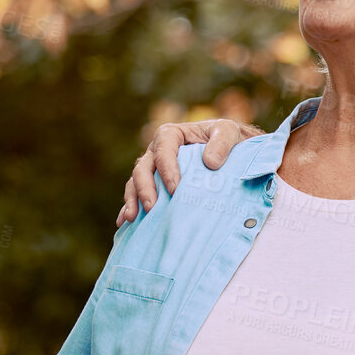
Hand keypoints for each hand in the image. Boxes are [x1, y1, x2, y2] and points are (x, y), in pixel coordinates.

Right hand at [117, 118, 261, 225]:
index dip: (166, 170)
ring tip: (132, 218)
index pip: (163, 150)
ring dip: (132, 200)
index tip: (175, 190)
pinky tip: (125, 222)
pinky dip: (130, 207)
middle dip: (144, 189)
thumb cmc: (227, 139)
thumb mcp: (228, 132)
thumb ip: (221, 142)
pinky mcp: (154, 185)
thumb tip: (210, 162)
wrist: (229, 151)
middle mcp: (156, 151)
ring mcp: (153, 170)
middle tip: (152, 208)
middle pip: (143, 169)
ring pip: (135, 183)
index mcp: (171, 135)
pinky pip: (136, 195)